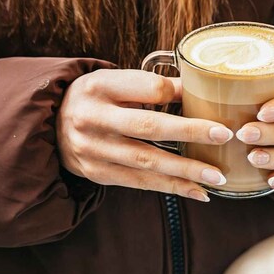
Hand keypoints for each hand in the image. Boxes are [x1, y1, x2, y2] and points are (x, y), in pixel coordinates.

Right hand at [57, 69, 233, 201]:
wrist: (49, 126)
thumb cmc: (95, 98)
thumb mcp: (114, 81)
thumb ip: (150, 86)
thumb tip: (200, 89)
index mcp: (100, 86)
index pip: (147, 88)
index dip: (180, 93)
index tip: (212, 101)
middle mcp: (94, 118)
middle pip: (148, 126)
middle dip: (190, 132)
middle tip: (224, 135)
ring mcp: (93, 149)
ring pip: (146, 161)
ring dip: (186, 170)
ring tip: (217, 175)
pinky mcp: (97, 174)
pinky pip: (140, 183)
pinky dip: (171, 188)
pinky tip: (199, 191)